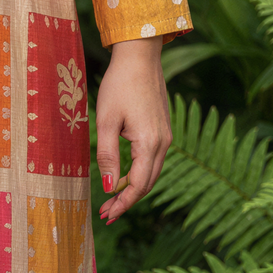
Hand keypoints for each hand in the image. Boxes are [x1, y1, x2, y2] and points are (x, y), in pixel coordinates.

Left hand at [96, 39, 170, 223]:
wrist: (140, 56)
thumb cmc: (120, 85)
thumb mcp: (107, 121)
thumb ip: (108, 156)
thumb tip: (110, 188)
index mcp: (150, 143)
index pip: (139, 186)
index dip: (123, 204)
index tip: (106, 216)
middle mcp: (164, 143)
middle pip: (148, 183)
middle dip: (127, 200)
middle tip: (106, 213)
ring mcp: (166, 136)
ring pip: (151, 172)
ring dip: (133, 188)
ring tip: (112, 199)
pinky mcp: (163, 129)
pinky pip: (152, 159)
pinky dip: (139, 172)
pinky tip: (123, 175)